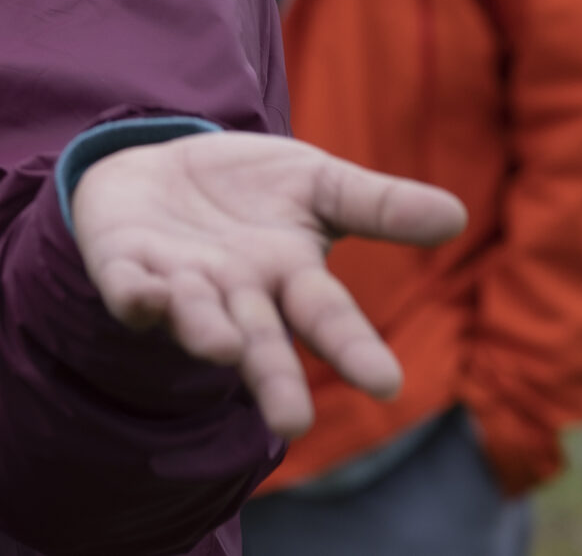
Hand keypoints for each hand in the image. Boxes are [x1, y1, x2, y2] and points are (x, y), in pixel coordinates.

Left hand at [72, 131, 465, 437]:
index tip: (386, 384)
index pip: (328, 318)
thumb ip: (377, 204)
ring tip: (223, 348)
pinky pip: (128, 289)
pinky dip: (135, 296)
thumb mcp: (316, 182)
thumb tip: (457, 215)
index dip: (354, 350)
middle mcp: (236, 294)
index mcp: (289, 277)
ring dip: (205, 332)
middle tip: (292, 422)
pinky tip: (146, 297)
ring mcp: (179, 284)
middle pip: (260, 342)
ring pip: (196, 320)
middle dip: (274, 380)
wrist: (158, 158)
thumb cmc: (246, 185)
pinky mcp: (125, 265)